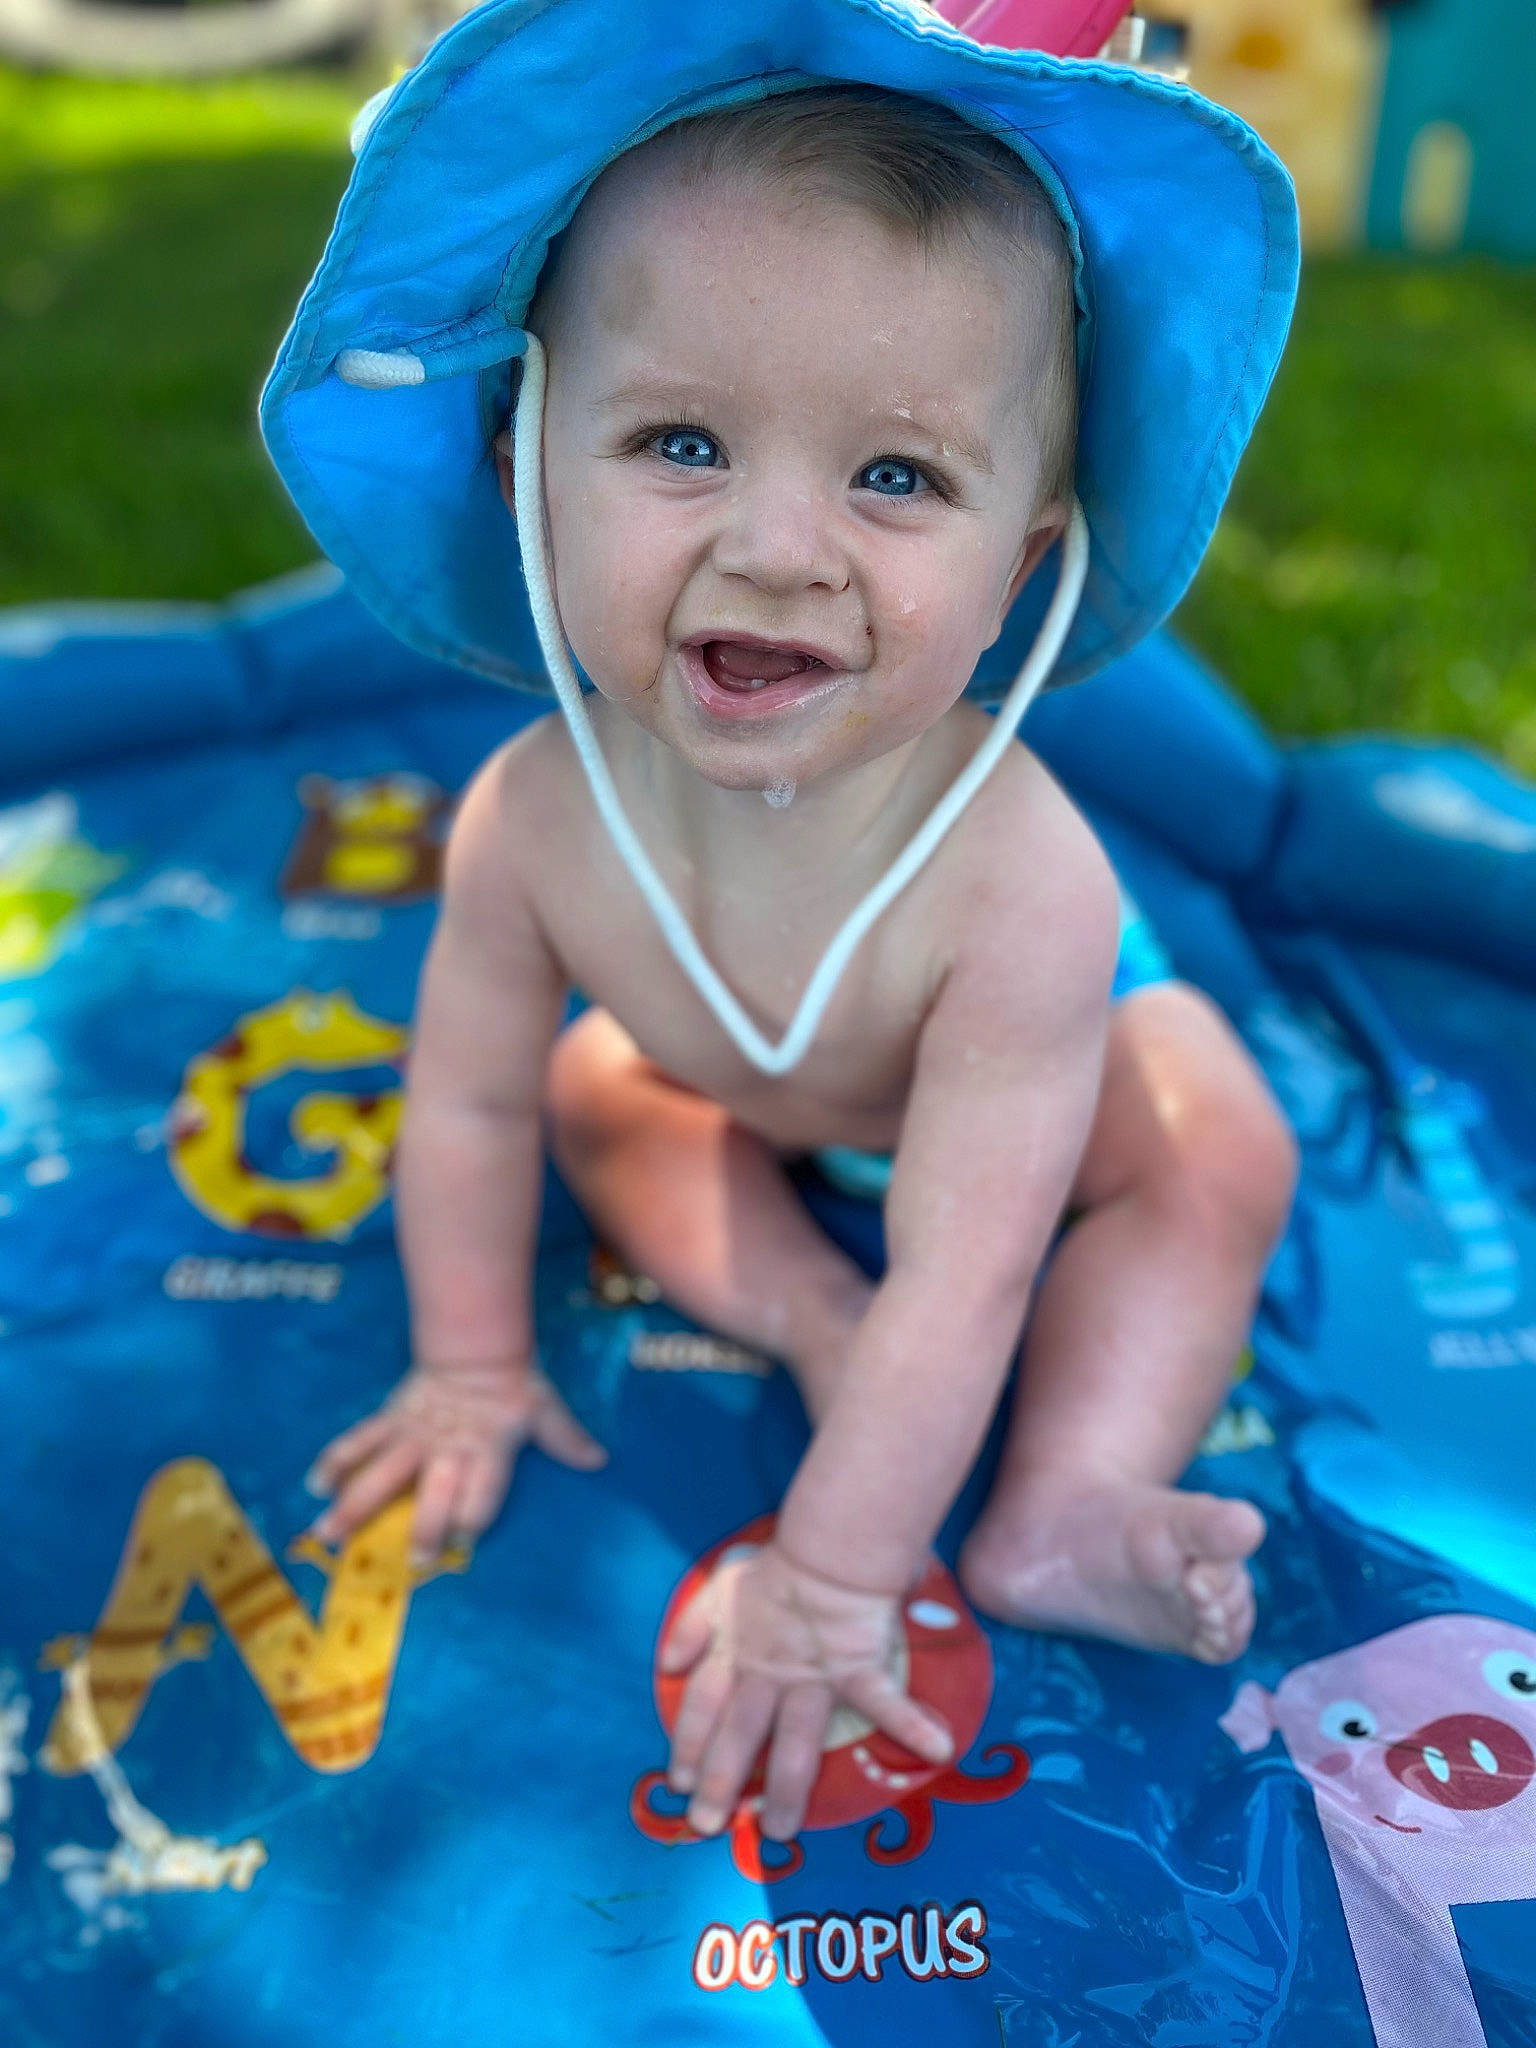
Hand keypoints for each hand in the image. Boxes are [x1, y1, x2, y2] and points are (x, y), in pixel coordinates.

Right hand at [306, 1359, 605, 1562]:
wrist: (474, 1346)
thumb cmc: (513, 1385)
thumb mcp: (545, 1408)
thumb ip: (566, 1438)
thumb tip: (599, 1459)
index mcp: (488, 1447)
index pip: (483, 1489)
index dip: (474, 1515)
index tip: (463, 1541)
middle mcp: (449, 1447)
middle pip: (434, 1491)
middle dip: (424, 1525)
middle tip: (411, 1560)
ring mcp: (415, 1435)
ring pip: (382, 1470)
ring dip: (355, 1502)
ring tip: (328, 1532)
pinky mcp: (391, 1420)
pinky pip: (359, 1440)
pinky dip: (336, 1459)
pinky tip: (316, 1483)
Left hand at [662, 1540, 952, 1843]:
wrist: (829, 1549)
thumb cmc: (776, 1572)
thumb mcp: (721, 1590)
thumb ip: (691, 1628)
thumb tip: (666, 1667)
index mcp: (736, 1657)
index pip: (704, 1707)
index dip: (689, 1745)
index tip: (678, 1784)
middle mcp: (768, 1675)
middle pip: (740, 1734)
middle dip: (722, 1782)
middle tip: (708, 1827)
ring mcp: (813, 1677)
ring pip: (794, 1741)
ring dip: (786, 1788)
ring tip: (781, 1832)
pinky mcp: (856, 1668)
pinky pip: (883, 1701)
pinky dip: (911, 1723)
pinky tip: (937, 1751)